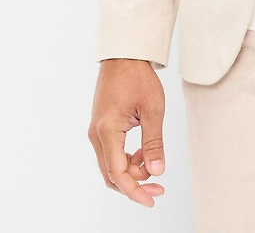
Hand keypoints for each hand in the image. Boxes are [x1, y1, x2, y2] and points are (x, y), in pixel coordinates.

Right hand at [88, 58, 166, 207]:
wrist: (123, 56)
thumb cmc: (137, 77)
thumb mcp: (152, 109)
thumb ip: (153, 142)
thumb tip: (157, 171)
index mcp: (107, 131)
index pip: (118, 173)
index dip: (135, 191)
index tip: (152, 199)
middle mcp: (96, 135)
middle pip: (112, 174)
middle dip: (135, 185)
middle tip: (158, 188)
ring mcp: (96, 131)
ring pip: (110, 165)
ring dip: (131, 172)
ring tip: (152, 164)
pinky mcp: (101, 127)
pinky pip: (111, 153)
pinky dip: (126, 160)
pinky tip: (143, 153)